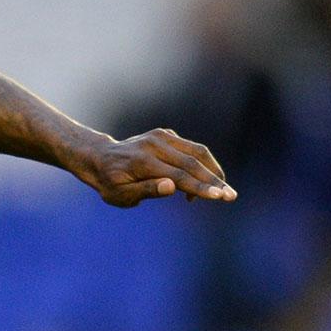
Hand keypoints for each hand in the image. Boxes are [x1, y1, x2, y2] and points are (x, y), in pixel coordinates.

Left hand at [72, 128, 235, 208]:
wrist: (99, 158)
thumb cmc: (110, 183)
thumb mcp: (120, 195)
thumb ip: (146, 191)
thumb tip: (172, 187)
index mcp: (143, 162)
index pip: (179, 176)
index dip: (201, 187)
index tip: (220, 197)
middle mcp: (154, 145)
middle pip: (193, 163)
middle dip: (214, 180)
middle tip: (231, 196)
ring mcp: (161, 136)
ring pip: (197, 151)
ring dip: (213, 170)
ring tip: (221, 190)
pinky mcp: (166, 134)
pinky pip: (190, 148)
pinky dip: (201, 164)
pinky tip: (200, 182)